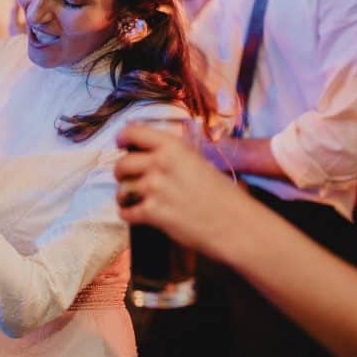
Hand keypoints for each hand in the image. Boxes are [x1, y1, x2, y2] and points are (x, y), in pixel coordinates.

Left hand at [114, 124, 250, 259]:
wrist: (234, 224)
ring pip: (122, 189)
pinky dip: (128, 214)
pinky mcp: (153, 213)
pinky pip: (126, 212)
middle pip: (122, 164)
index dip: (123, 139)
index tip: (121, 144)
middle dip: (121, 173)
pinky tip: (135, 214)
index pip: (133, 133)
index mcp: (172, 146)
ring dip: (124, 196)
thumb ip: (172, 156)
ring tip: (132, 199)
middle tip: (127, 178)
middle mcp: (160, 163)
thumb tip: (149, 155)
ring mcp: (155, 188)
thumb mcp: (197, 162)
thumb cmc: (222, 194)